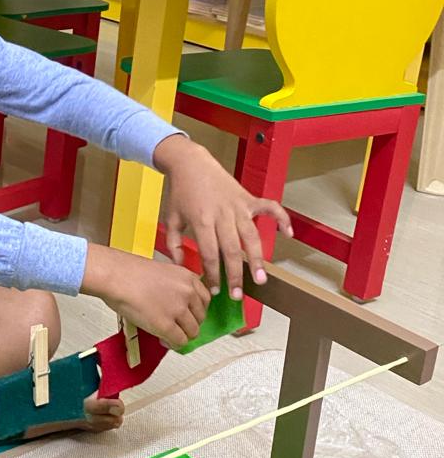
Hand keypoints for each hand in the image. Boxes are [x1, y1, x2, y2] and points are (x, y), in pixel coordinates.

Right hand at [81, 243, 210, 348]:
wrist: (116, 276)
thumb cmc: (128, 272)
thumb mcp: (162, 272)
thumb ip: (174, 286)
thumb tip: (175, 303)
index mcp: (188, 277)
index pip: (205, 300)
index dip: (195, 310)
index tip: (187, 314)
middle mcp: (188, 293)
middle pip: (200, 317)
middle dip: (188, 323)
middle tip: (176, 326)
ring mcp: (179, 310)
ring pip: (192, 332)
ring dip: (181, 335)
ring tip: (168, 334)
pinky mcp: (167, 326)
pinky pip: (179, 341)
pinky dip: (172, 343)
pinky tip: (163, 339)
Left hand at [153, 134, 291, 300]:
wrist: (190, 163)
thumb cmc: (180, 192)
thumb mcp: (170, 219)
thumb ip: (173, 244)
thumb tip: (181, 265)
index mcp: (202, 221)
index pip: (210, 254)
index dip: (213, 274)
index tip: (215, 290)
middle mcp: (222, 215)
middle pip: (232, 250)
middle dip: (236, 274)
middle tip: (238, 294)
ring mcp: (238, 206)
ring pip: (251, 236)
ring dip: (258, 258)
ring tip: (261, 278)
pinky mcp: (248, 198)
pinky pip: (269, 207)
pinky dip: (281, 218)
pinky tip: (287, 233)